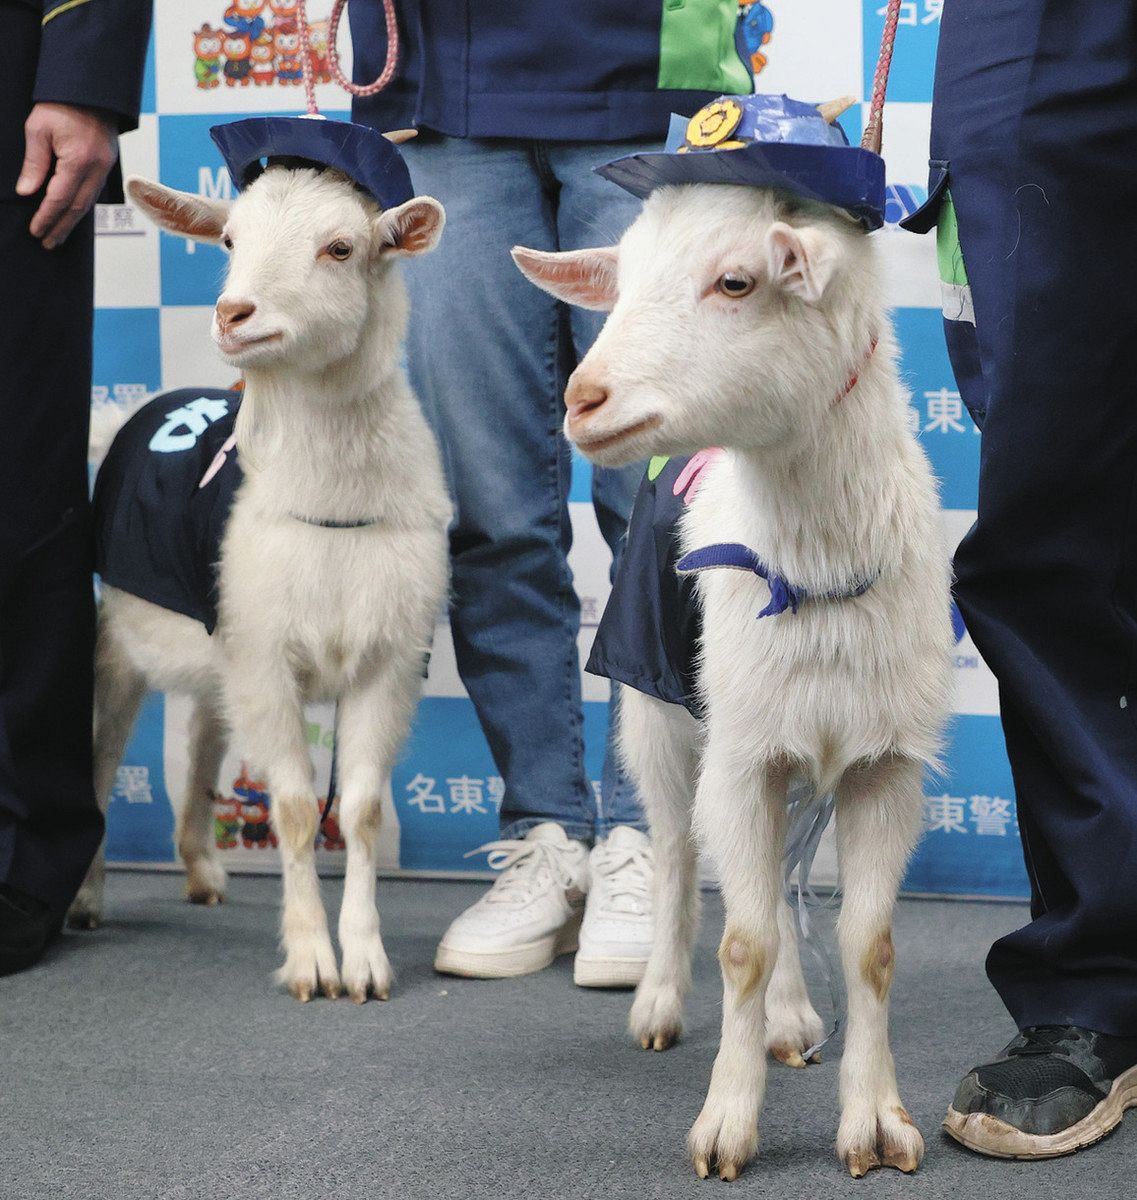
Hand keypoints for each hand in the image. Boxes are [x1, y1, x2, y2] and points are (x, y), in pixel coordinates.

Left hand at [15, 103, 117, 249]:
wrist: (91, 90)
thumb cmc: (61, 104)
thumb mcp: (38, 129)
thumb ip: (34, 163)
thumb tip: (26, 192)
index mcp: (78, 160)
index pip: (59, 198)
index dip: (46, 216)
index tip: (35, 230)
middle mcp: (96, 169)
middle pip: (77, 208)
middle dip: (60, 227)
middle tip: (47, 243)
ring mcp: (105, 169)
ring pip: (88, 204)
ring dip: (72, 222)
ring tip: (58, 235)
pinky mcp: (107, 166)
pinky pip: (94, 193)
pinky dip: (81, 208)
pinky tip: (72, 215)